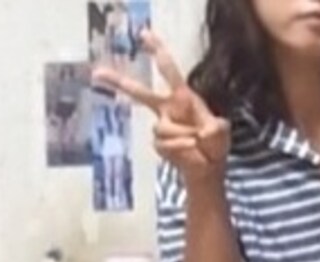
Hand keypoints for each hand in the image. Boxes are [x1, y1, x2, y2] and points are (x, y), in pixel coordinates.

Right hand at [93, 30, 229, 182]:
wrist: (209, 168)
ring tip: (195, 140)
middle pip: (140, 93)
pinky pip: (163, 142)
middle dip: (119, 82)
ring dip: (181, 134)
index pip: (168, 71)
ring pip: (161, 126)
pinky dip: (178, 146)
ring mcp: (161, 126)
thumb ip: (217, 129)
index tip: (144, 35)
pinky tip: (189, 149)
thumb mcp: (222, 132)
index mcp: (182, 97)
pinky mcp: (159, 143)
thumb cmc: (215, 145)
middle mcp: (167, 109)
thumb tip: (205, 131)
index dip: (157, 51)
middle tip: (97, 73)